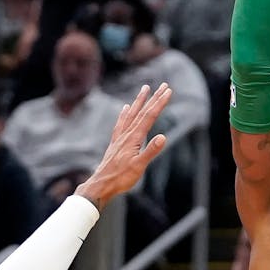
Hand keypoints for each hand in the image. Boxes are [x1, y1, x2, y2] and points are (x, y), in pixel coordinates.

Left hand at [75, 83, 172, 209]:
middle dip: (154, 98)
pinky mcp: (116, 142)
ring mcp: (120, 137)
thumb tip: (163, 137)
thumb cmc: (121, 178)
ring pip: (132, 114)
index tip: (168, 91)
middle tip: (164, 85)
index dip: (160, 103)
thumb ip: (151, 151)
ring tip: (145, 89)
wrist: (101, 184)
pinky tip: (126, 108)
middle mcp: (127, 134)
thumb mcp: (139, 166)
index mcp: (134, 138)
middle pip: (142, 112)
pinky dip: (125, 113)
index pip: (149, 117)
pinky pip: (121, 123)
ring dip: (140, 101)